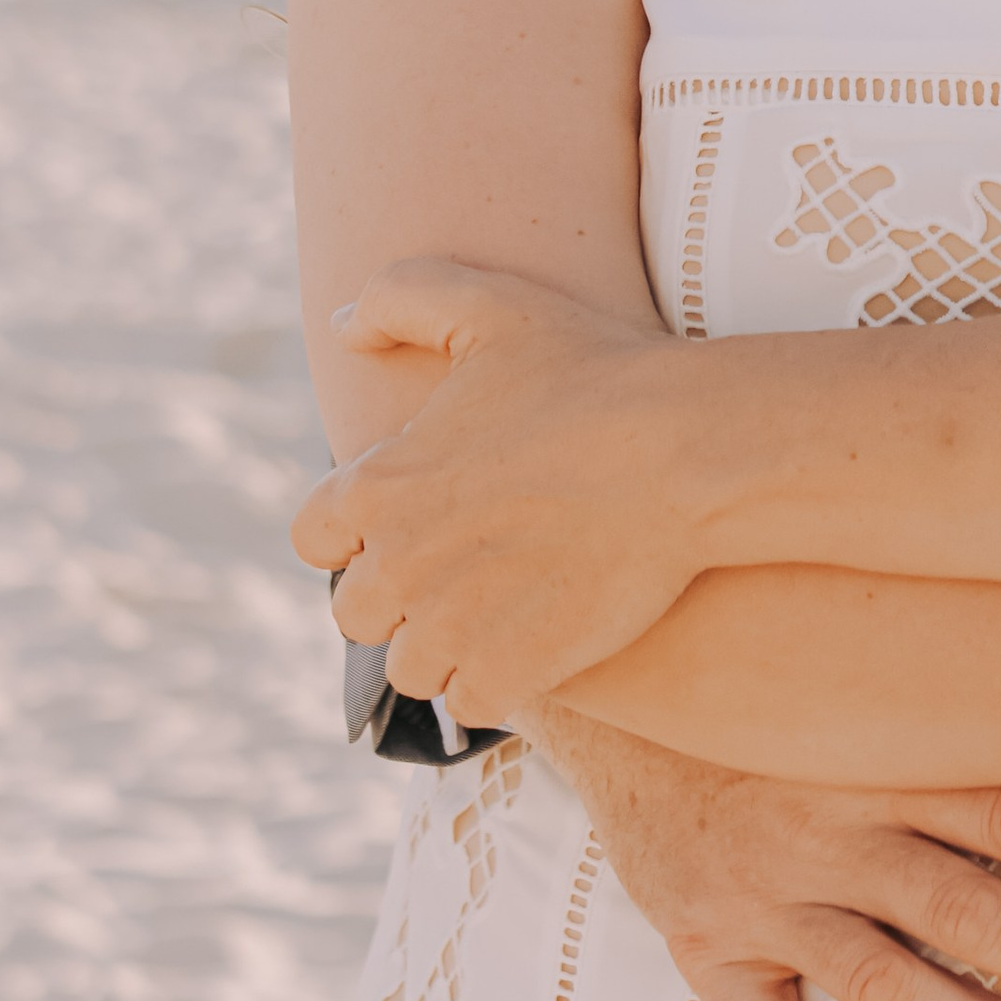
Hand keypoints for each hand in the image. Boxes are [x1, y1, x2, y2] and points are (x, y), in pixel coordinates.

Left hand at [290, 259, 698, 721]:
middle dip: (401, 594)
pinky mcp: (510, 673)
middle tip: (465, 562)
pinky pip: (469, 701)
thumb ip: (399, 299)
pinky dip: (496, 677)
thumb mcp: (491, 304)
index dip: (353, 532)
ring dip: (446, 643)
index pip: (315, 538)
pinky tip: (535, 634)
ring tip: (504, 601)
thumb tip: (342, 327)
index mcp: (380, 485)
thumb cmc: (594, 369)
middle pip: (357, 614)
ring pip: (413, 667)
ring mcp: (452, 628)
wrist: (686, 450)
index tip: (408, 519)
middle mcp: (400, 566)